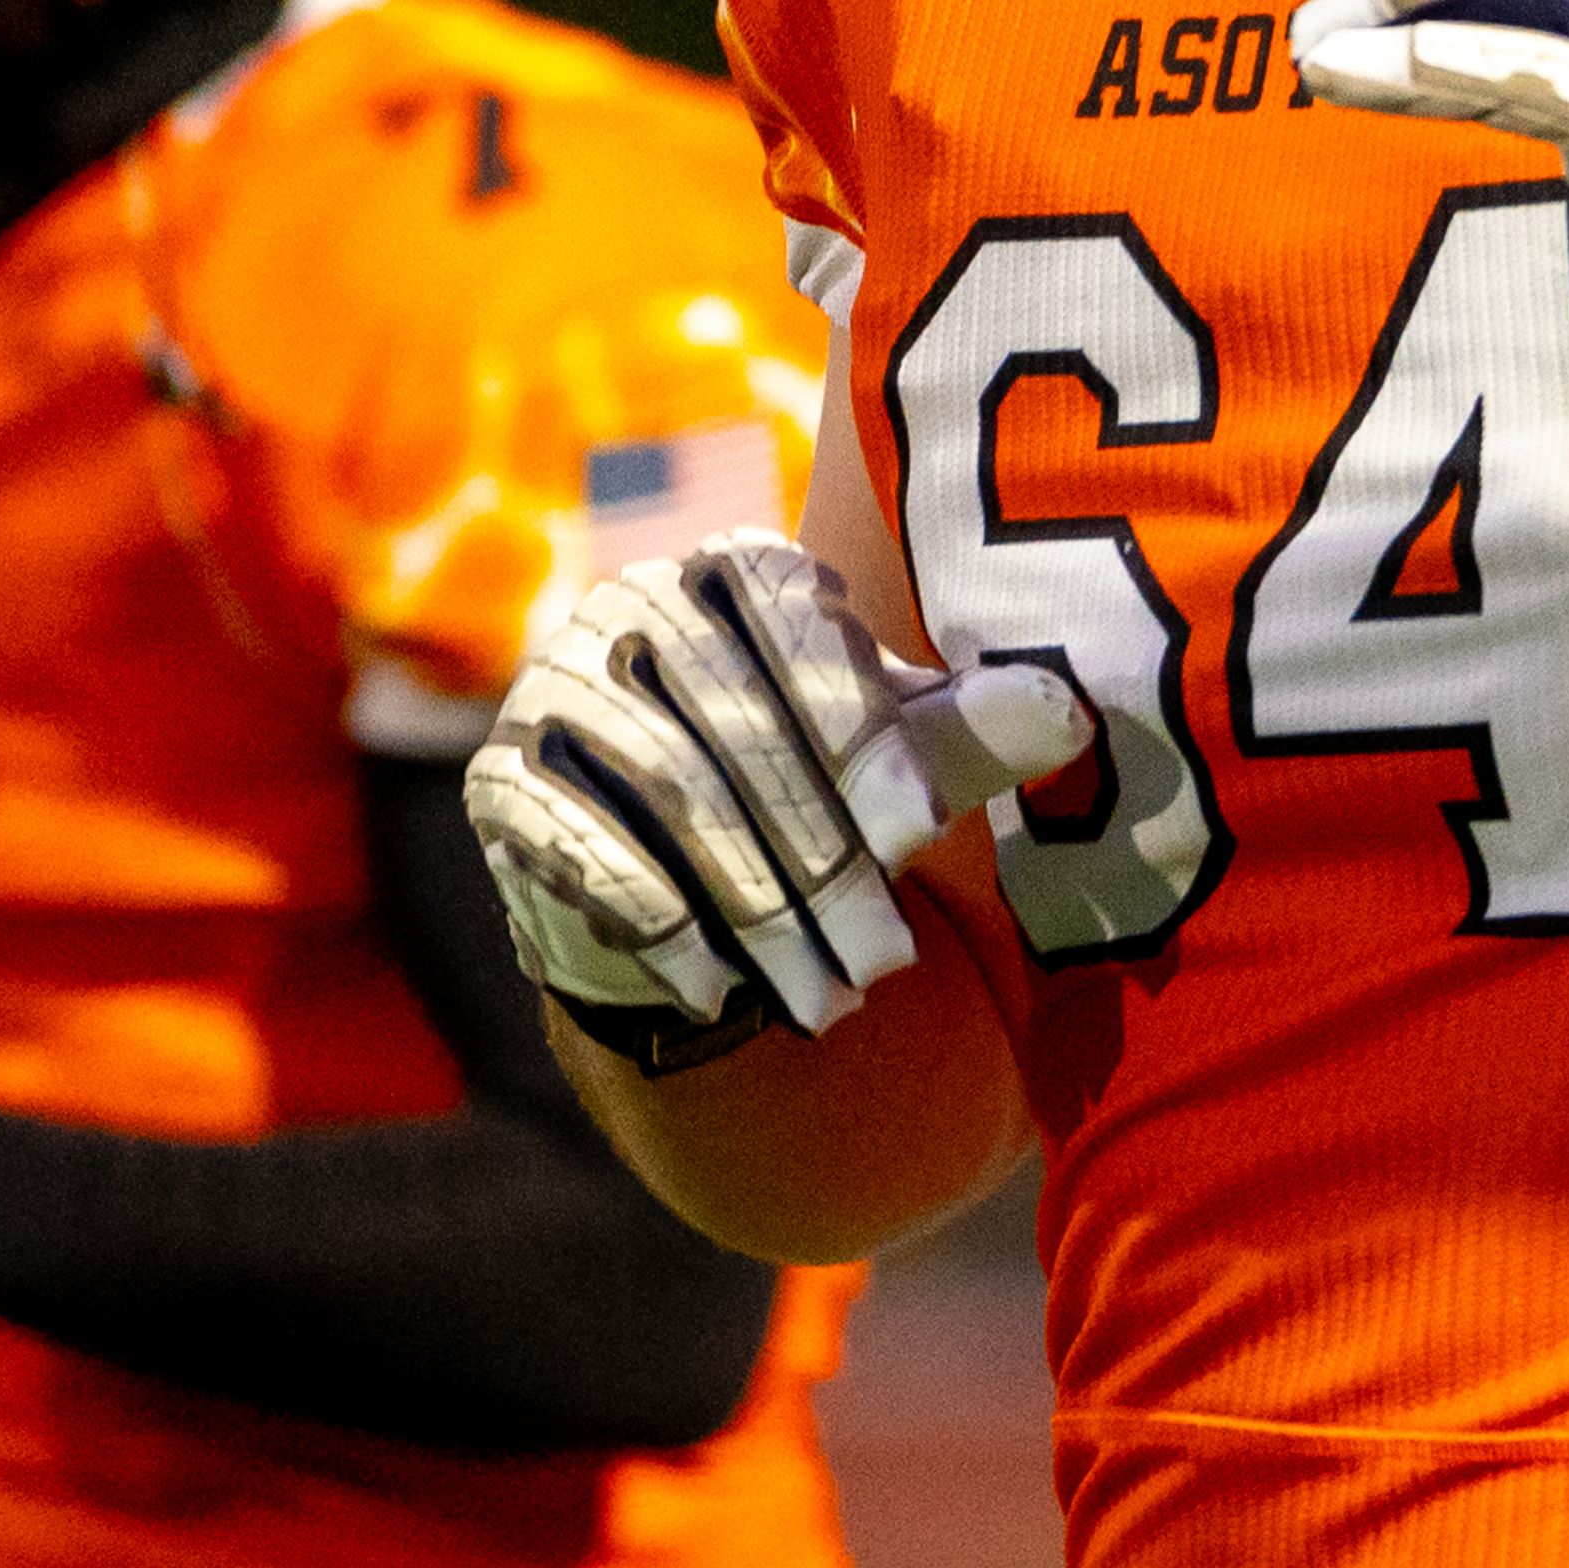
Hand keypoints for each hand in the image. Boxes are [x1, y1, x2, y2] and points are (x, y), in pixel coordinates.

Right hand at [465, 532, 1091, 1037]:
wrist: (691, 878)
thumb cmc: (816, 792)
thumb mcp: (901, 765)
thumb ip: (972, 733)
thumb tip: (1068, 712)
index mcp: (735, 568)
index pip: (792, 619)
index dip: (855, 726)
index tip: (921, 835)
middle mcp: (632, 603)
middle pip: (736, 724)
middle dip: (823, 858)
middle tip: (885, 961)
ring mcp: (553, 687)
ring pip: (669, 794)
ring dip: (758, 908)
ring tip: (828, 999)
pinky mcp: (500, 779)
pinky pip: (582, 849)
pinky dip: (664, 928)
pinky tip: (722, 996)